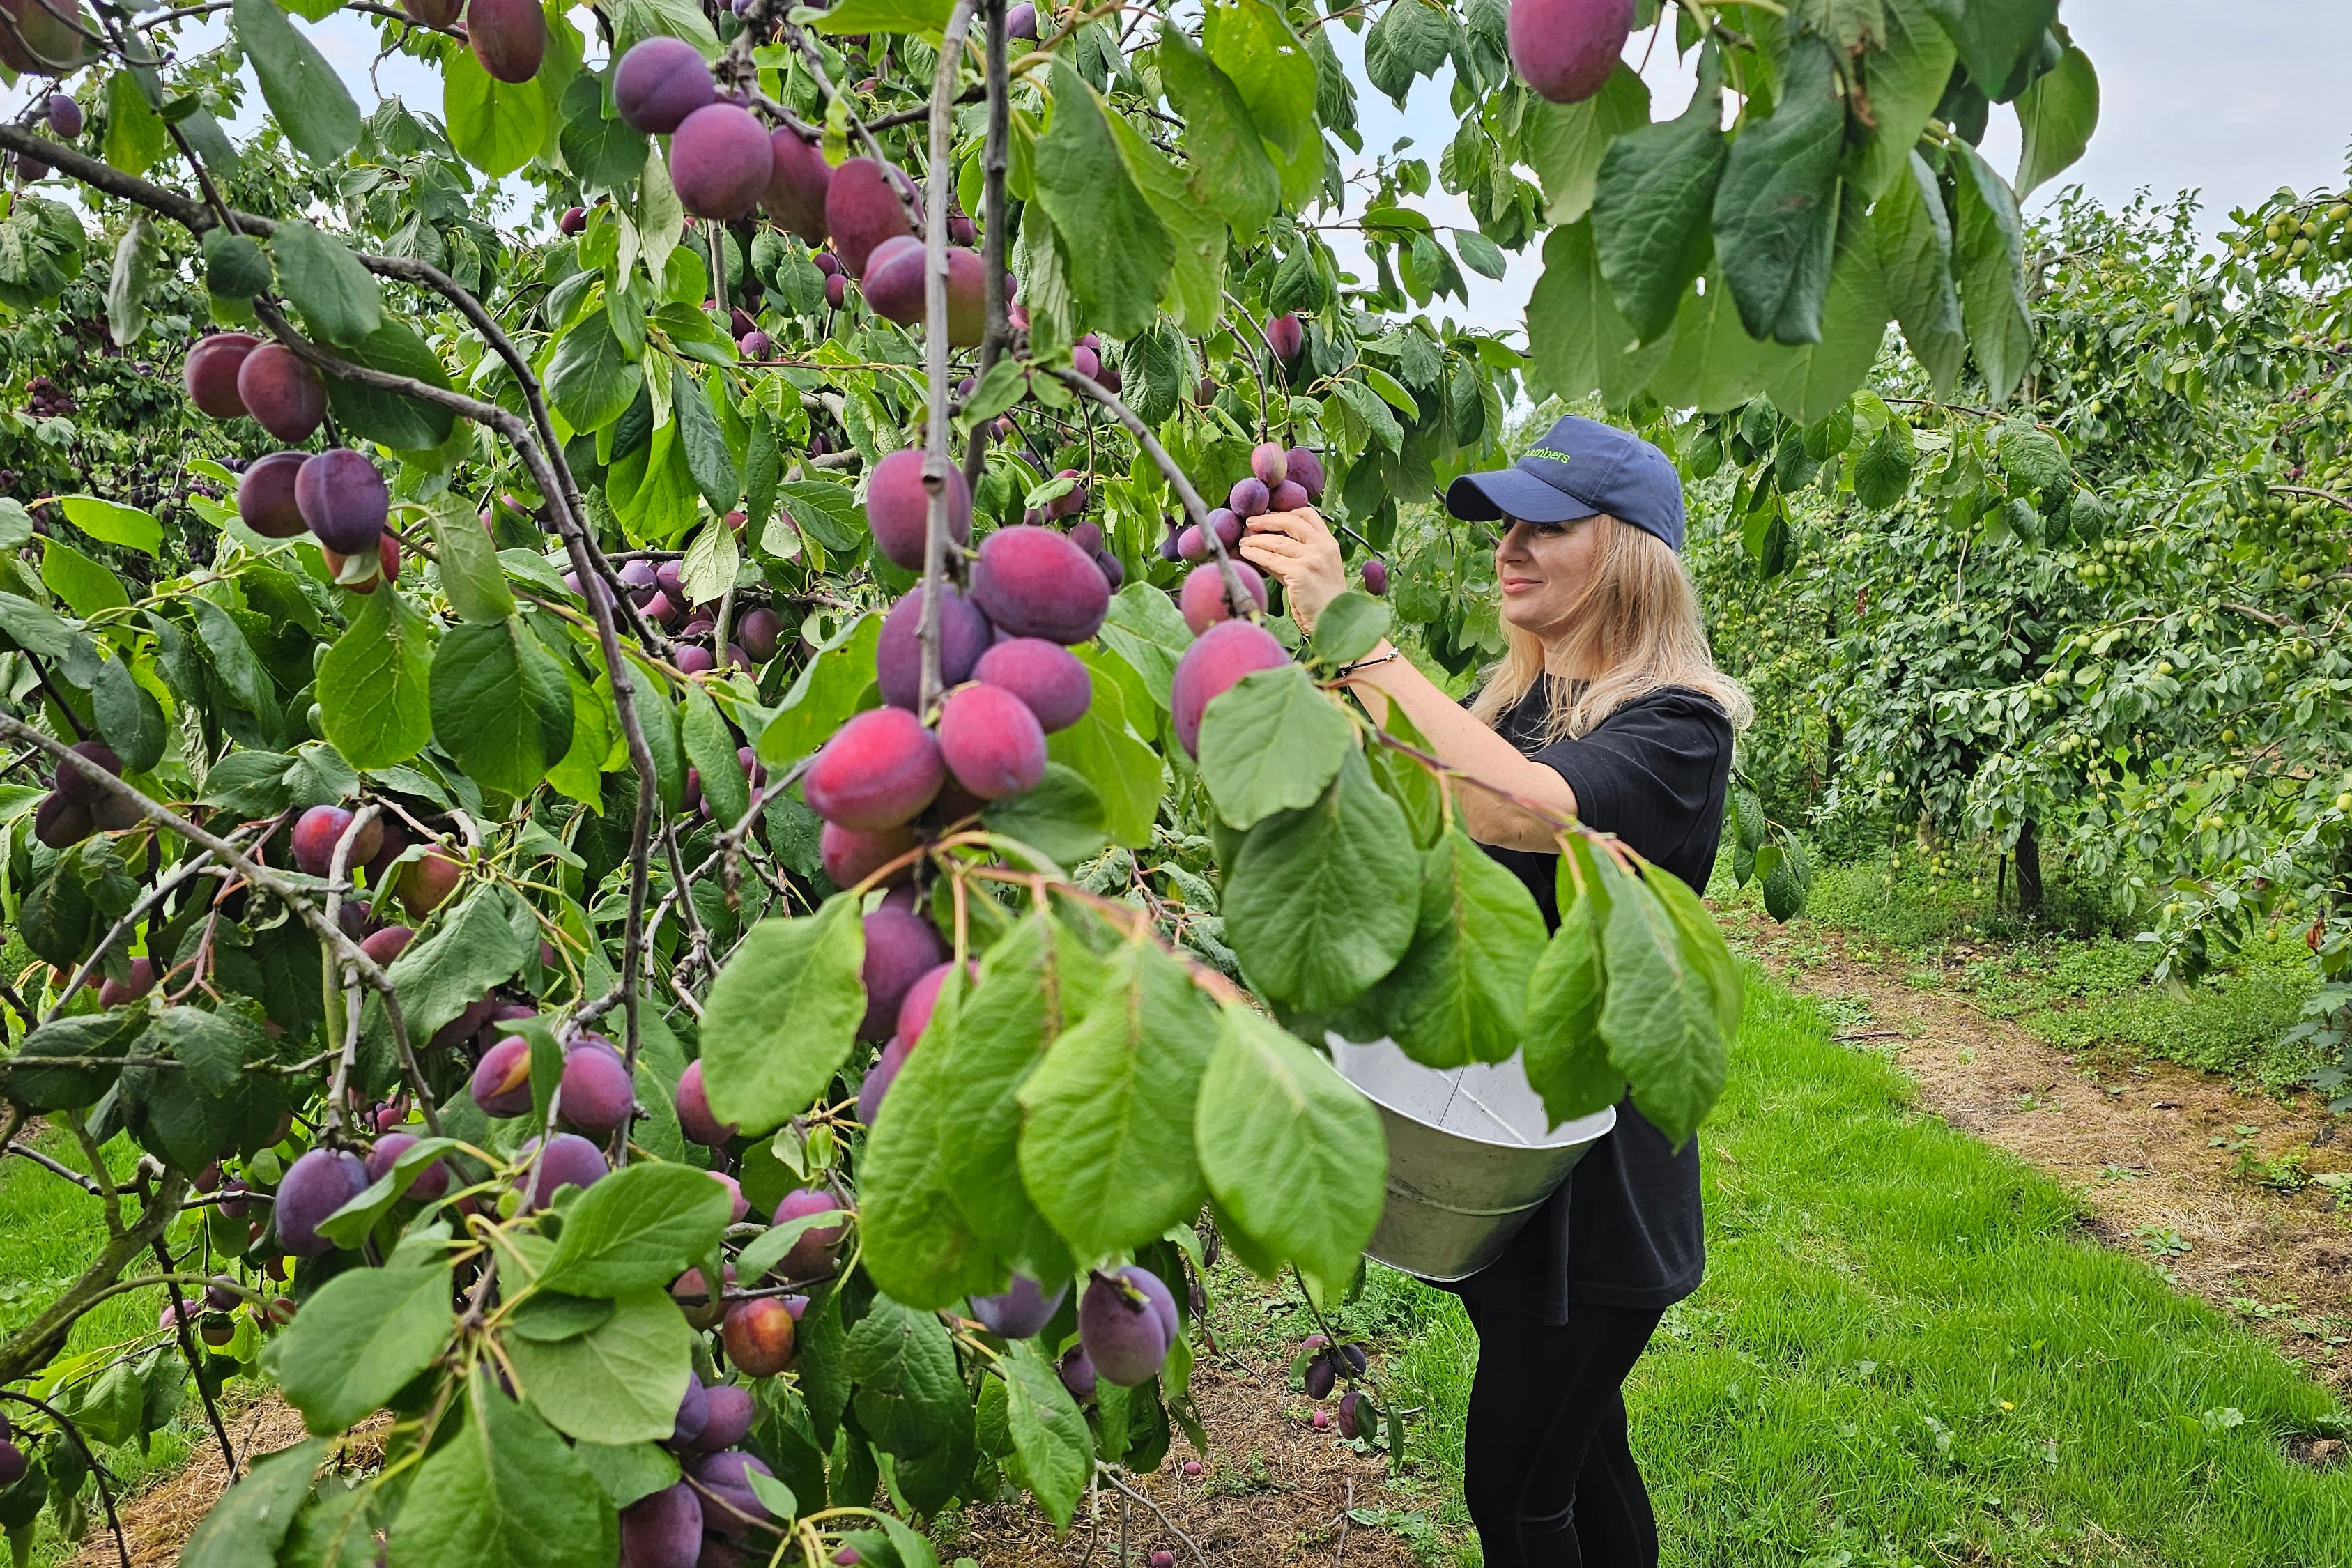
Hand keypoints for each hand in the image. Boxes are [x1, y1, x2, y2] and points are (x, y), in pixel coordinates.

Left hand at [1238, 506, 1347, 632]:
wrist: (1332, 618)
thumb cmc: (1321, 598)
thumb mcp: (1313, 570)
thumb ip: (1293, 556)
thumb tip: (1265, 547)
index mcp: (1329, 543)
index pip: (1308, 515)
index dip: (1287, 512)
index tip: (1271, 516)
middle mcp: (1322, 547)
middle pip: (1290, 522)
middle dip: (1267, 520)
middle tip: (1250, 523)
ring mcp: (1311, 559)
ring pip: (1277, 542)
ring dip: (1256, 539)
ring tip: (1243, 541)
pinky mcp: (1300, 573)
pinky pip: (1271, 559)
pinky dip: (1256, 554)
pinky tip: (1246, 553)